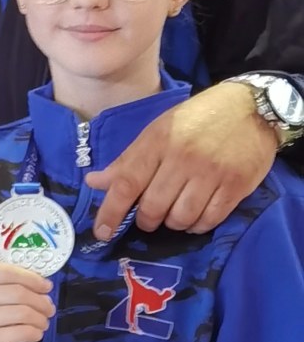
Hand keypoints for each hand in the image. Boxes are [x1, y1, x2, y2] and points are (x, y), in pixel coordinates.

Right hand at [0, 263, 53, 341]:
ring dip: (39, 318)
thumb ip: (9, 289)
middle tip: (50, 309)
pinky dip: (34, 332)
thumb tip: (44, 287)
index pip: (4, 271)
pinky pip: (20, 332)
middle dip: (40, 301)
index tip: (47, 286)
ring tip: (43, 323)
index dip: (29, 277)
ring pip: (21, 313)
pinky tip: (36, 334)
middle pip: (16, 292)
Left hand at [87, 81, 275, 237]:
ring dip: (172, 224)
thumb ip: (127, 161)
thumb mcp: (156, 132)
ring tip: (173, 214)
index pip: (127, 183)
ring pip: (181, 218)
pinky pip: (210, 220)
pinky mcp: (236, 186)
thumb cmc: (195, 120)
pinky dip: (197, 225)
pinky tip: (195, 217)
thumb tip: (93, 182)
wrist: (249, 108)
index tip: (102, 232)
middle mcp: (182, 159)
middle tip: (148, 217)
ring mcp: (210, 173)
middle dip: (145, 220)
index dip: (111, 211)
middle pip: (153, 207)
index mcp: (157, 143)